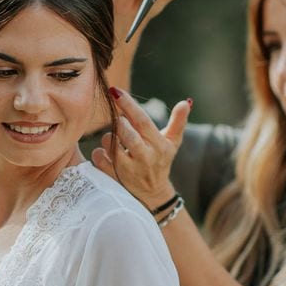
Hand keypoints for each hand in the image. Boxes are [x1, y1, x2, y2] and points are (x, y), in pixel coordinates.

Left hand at [91, 87, 191, 208]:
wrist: (153, 193)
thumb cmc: (162, 160)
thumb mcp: (172, 142)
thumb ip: (178, 121)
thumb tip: (187, 102)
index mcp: (159, 145)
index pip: (142, 121)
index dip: (128, 105)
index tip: (116, 91)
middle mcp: (145, 157)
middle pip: (125, 133)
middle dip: (119, 122)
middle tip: (119, 121)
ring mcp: (129, 169)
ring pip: (109, 143)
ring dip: (108, 137)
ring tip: (116, 139)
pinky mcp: (114, 177)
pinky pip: (99, 158)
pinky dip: (99, 152)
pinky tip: (108, 153)